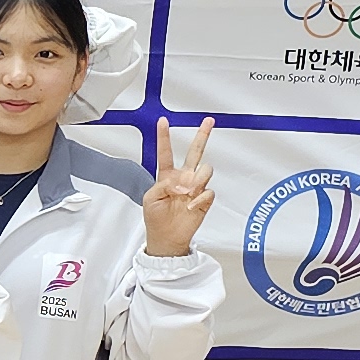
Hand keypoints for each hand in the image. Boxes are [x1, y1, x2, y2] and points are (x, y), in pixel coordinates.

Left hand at [145, 118, 217, 256]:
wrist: (166, 238)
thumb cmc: (156, 218)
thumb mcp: (150, 199)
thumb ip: (163, 185)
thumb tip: (180, 181)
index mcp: (167, 176)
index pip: (165, 153)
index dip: (164, 137)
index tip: (163, 121)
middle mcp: (183, 178)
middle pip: (195, 153)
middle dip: (202, 136)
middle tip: (208, 122)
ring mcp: (195, 188)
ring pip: (205, 170)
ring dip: (196, 179)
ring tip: (187, 191)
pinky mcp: (204, 199)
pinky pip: (208, 191)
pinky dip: (199, 198)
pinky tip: (190, 206)